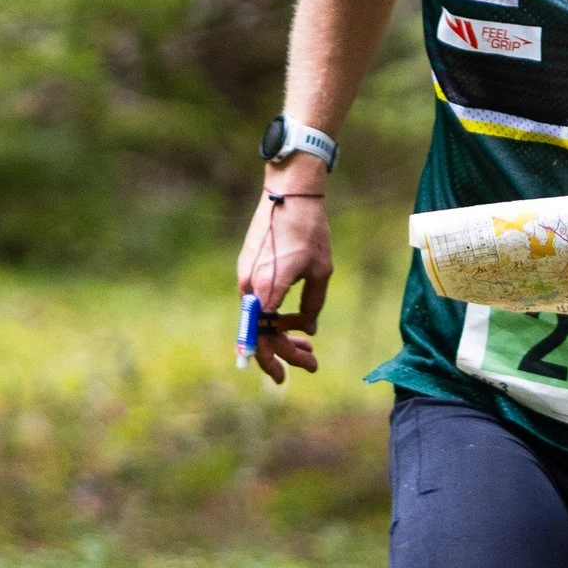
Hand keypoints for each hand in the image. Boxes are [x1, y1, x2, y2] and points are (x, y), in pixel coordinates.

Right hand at [236, 186, 331, 382]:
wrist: (288, 193)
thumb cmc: (309, 230)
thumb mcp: (321, 271)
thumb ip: (313, 305)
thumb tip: (307, 331)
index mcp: (269, 288)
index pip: (266, 337)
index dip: (279, 359)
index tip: (291, 374)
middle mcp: (251, 285)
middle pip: (259, 333)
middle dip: (283, 354)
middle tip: (309, 363)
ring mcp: (246, 277)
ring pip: (258, 319)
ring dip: (281, 335)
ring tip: (306, 344)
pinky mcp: (247, 268)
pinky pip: (257, 303)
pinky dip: (274, 316)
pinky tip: (294, 321)